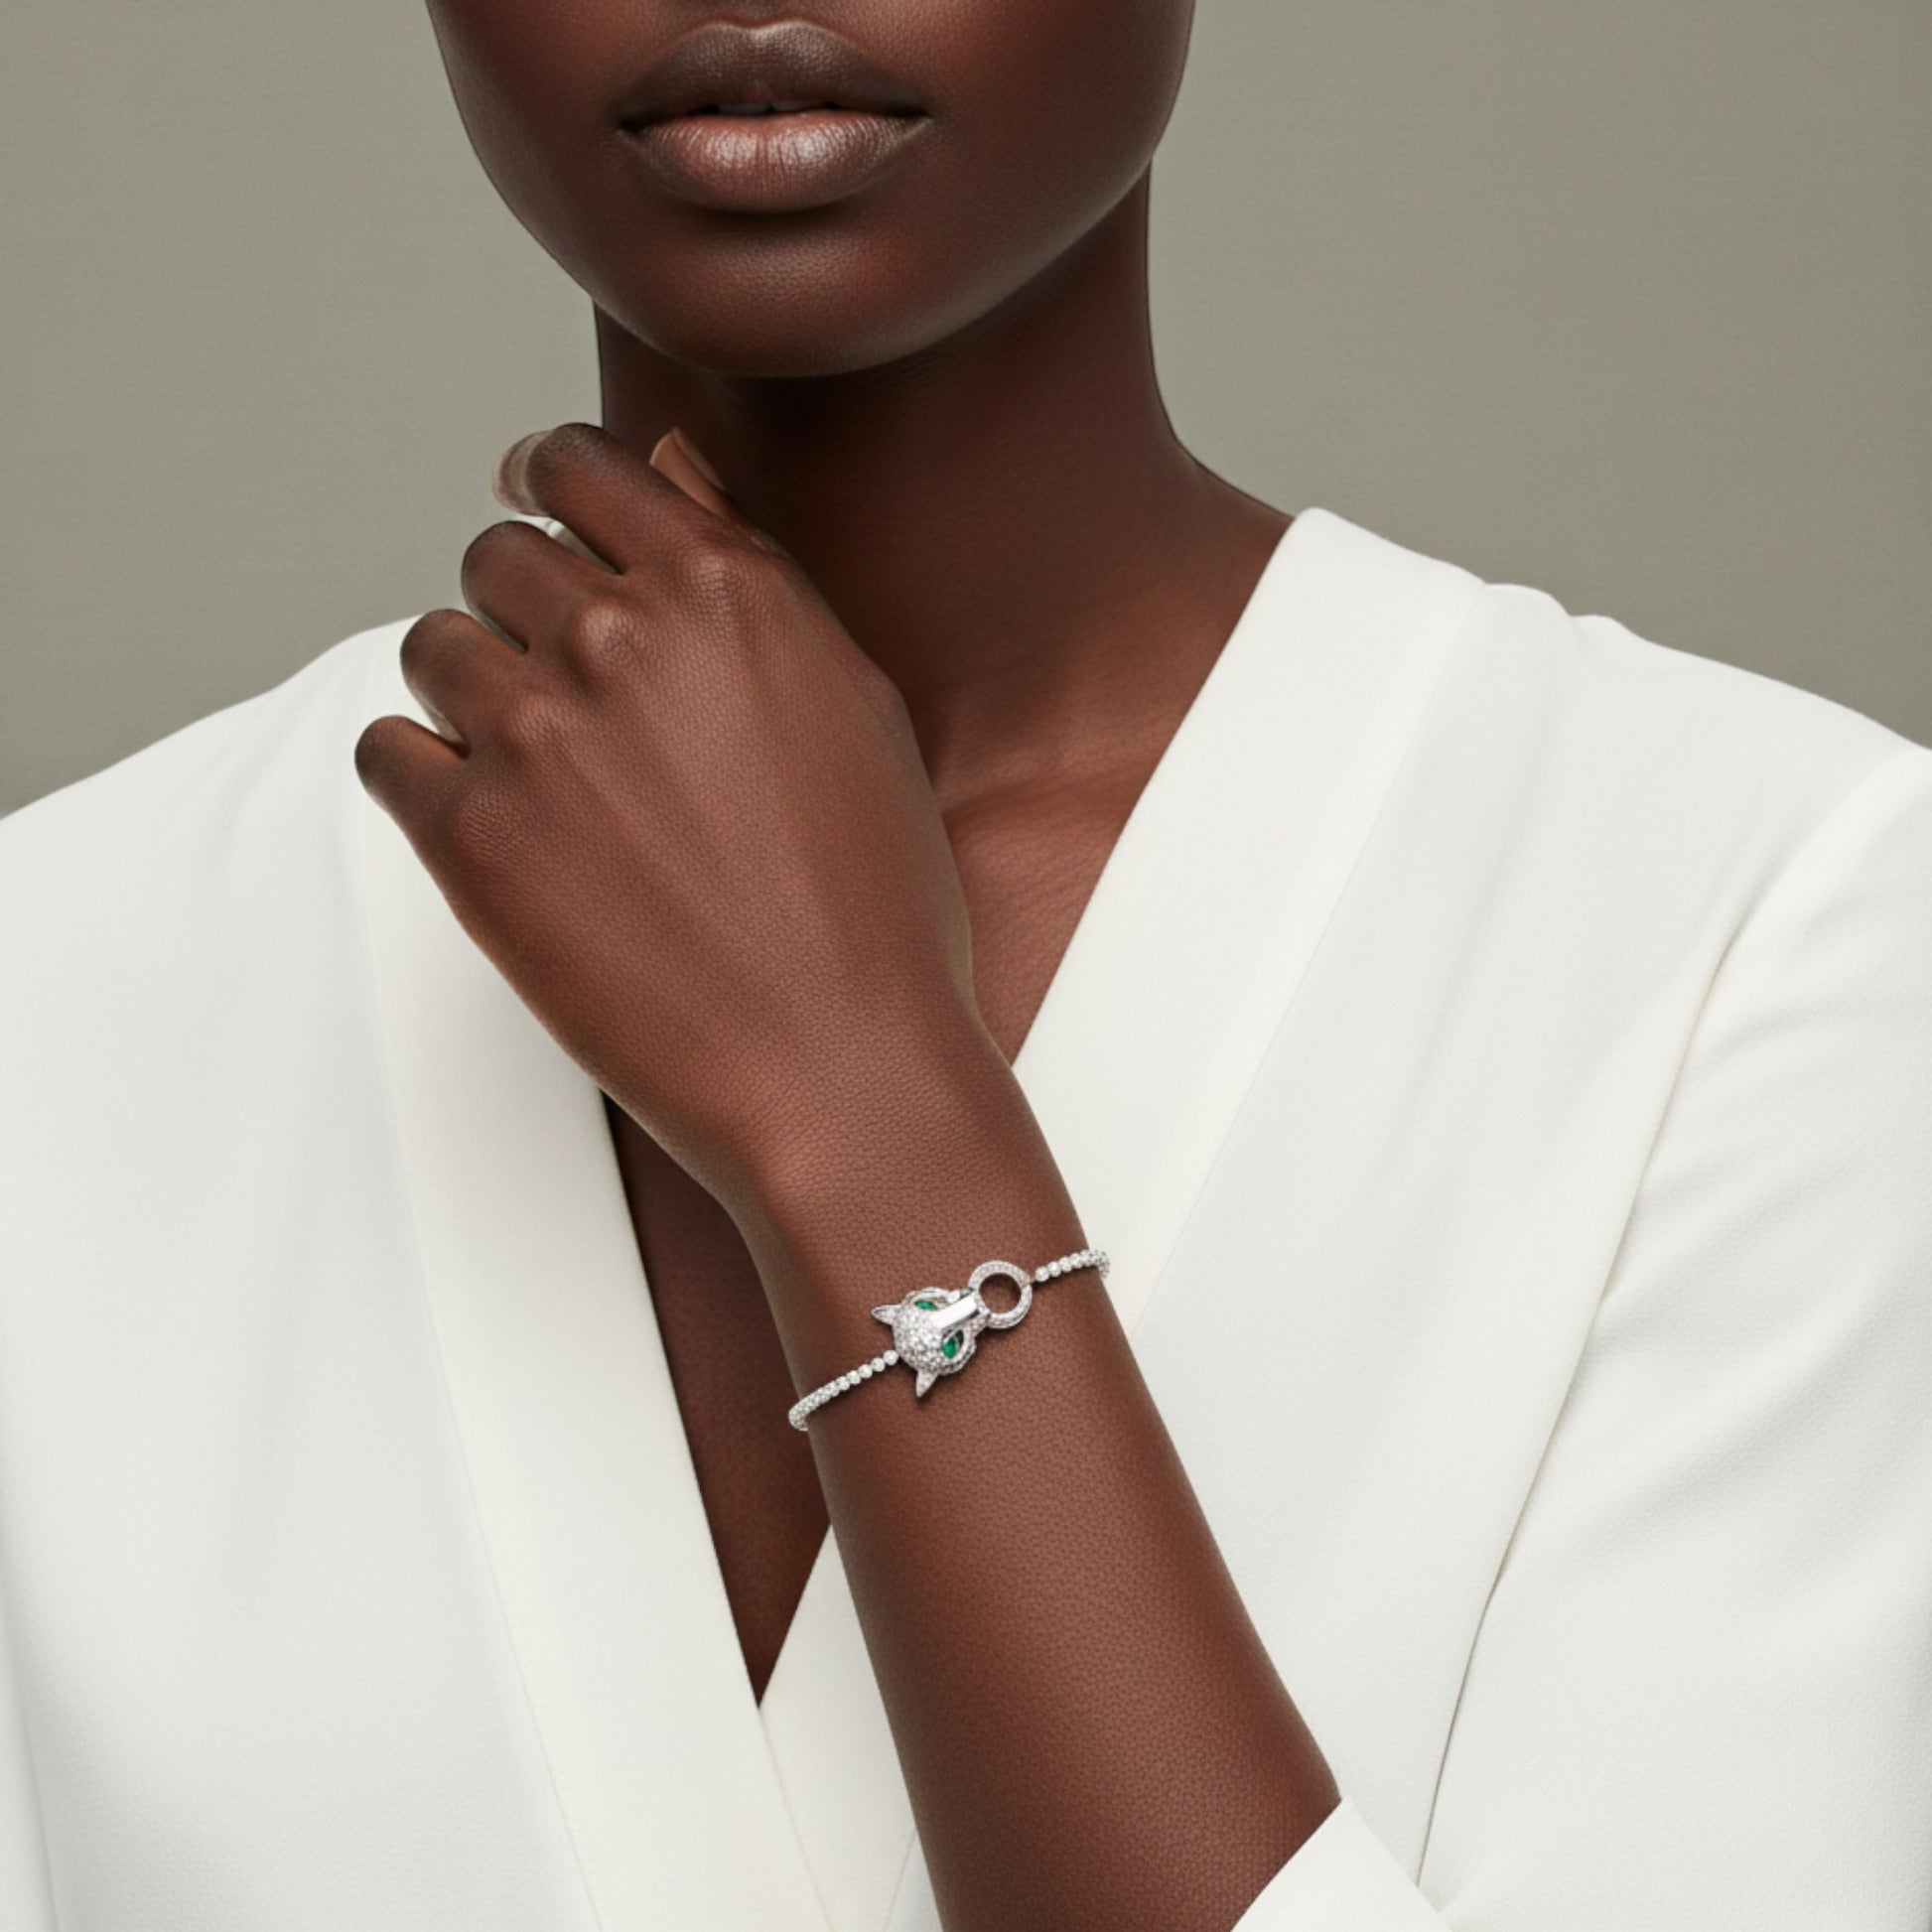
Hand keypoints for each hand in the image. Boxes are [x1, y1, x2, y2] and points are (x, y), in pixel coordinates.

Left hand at [354, 422, 989, 1220]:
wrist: (839, 1064)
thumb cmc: (873, 905)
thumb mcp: (854, 704)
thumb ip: (750, 578)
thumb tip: (671, 477)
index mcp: (724, 590)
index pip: (581, 465)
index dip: (547, 481)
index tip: (534, 505)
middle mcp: (620, 638)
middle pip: (500, 557)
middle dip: (523, 608)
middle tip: (567, 688)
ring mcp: (535, 733)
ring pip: (435, 647)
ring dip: (474, 694)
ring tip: (546, 778)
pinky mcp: (468, 836)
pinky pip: (387, 751)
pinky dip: (424, 776)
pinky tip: (495, 823)